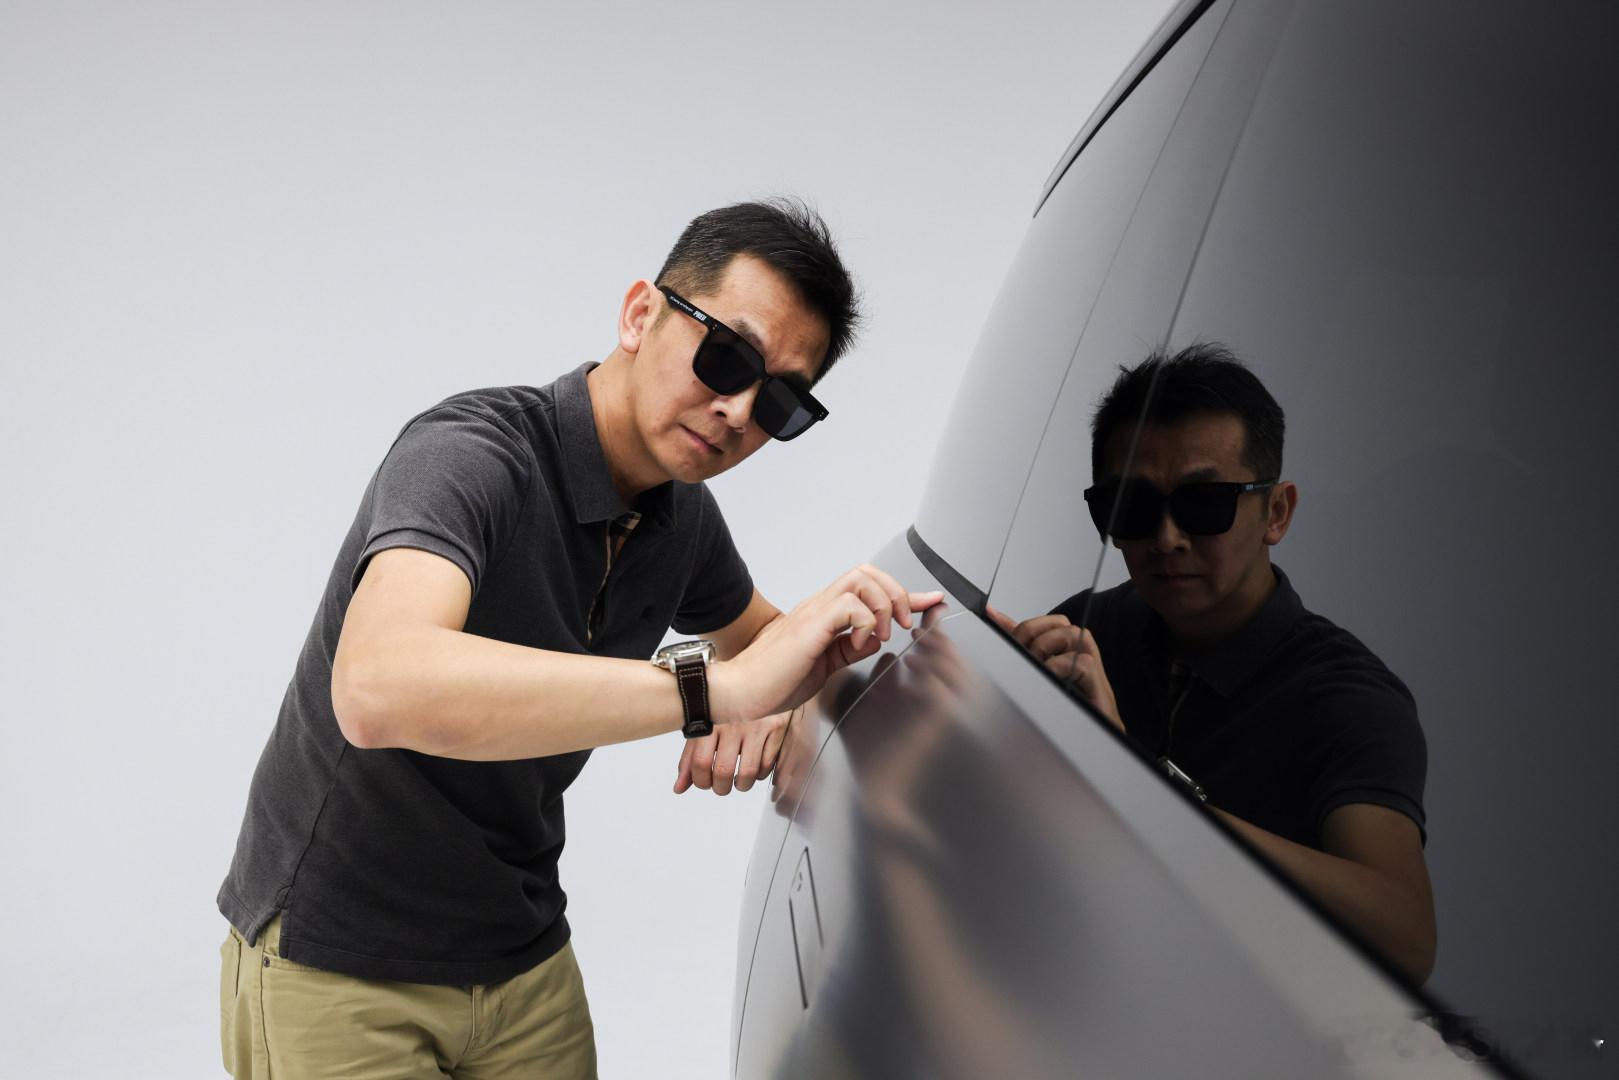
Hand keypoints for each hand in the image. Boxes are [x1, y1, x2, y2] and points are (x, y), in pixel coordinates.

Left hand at [673, 710, 792, 795]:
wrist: (755, 675)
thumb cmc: (725, 705)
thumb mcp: (703, 726)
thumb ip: (690, 759)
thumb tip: (679, 788)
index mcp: (710, 720)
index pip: (699, 762)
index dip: (700, 781)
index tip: (704, 782)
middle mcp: (732, 722)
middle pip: (723, 771)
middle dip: (721, 788)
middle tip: (721, 786)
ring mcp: (756, 725)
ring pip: (748, 773)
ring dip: (741, 785)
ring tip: (738, 781)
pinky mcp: (776, 727)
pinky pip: (768, 764)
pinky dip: (761, 773)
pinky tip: (755, 766)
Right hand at [712, 564, 944, 724]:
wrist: (739, 692)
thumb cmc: (772, 682)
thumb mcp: (825, 666)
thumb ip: (849, 649)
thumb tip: (874, 638)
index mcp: (822, 615)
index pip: (868, 589)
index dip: (905, 594)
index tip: (931, 602)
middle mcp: (819, 606)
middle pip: (866, 572)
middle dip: (897, 593)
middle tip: (902, 623)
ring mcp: (813, 612)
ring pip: (860, 579)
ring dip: (882, 605)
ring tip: (881, 633)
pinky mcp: (810, 625)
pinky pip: (848, 605)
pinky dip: (864, 622)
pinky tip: (857, 644)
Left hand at [986, 606, 1123, 731]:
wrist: (1083, 740)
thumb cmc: (1059, 704)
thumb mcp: (1033, 670)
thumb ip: (1018, 645)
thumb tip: (995, 617)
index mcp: (1065, 647)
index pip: (1045, 622)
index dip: (1022, 626)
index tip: (1002, 631)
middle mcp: (1080, 651)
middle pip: (1059, 623)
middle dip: (1033, 633)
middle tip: (1020, 654)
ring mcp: (1091, 666)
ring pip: (1073, 635)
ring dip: (1047, 647)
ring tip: (1034, 666)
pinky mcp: (1098, 684)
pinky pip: (1082, 664)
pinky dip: (1060, 667)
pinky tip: (1047, 678)